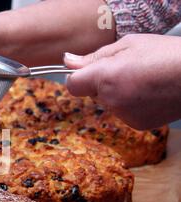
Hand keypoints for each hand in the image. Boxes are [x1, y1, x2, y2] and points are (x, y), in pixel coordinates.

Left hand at [64, 34, 180, 129]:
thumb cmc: (166, 54)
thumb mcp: (128, 44)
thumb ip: (94, 56)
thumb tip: (68, 61)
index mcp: (106, 77)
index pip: (73, 85)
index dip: (78, 77)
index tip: (87, 71)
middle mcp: (112, 99)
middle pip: (93, 93)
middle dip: (103, 82)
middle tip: (129, 69)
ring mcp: (124, 115)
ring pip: (109, 102)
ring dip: (119, 93)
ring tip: (144, 80)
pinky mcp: (136, 125)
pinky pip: (123, 112)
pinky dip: (131, 104)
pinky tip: (149, 93)